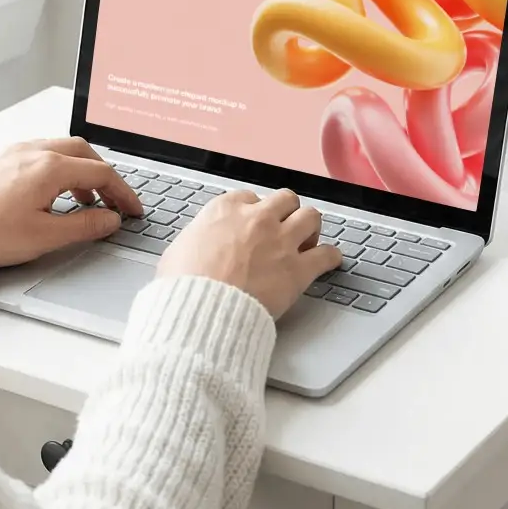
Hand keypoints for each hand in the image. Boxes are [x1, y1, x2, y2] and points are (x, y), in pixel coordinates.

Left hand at [0, 138, 142, 266]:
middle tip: (114, 201)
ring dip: (81, 172)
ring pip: (63, 150)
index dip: (123, 193)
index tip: (132, 210)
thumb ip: (84, 226)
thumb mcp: (43, 237)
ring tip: (84, 201)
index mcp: (51, 168)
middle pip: (86, 153)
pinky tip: (52, 193)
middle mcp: (36, 151)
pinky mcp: (2, 158)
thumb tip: (110, 220)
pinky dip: (59, 169)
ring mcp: (17, 151)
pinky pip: (42, 153)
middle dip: (105, 177)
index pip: (101, 173)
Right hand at [158, 189, 340, 317]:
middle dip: (286, 212)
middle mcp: (257, 218)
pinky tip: (331, 261)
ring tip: (308, 239)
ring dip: (310, 227)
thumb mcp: (177, 251)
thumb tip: (195, 247)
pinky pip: (327, 254)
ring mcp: (281, 241)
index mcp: (226, 210)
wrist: (203, 311)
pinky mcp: (298, 269)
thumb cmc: (184, 286)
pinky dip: (331, 257)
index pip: (249, 198)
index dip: (253, 212)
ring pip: (311, 216)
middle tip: (284, 227)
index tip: (253, 224)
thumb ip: (195, 240)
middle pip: (285, 200)